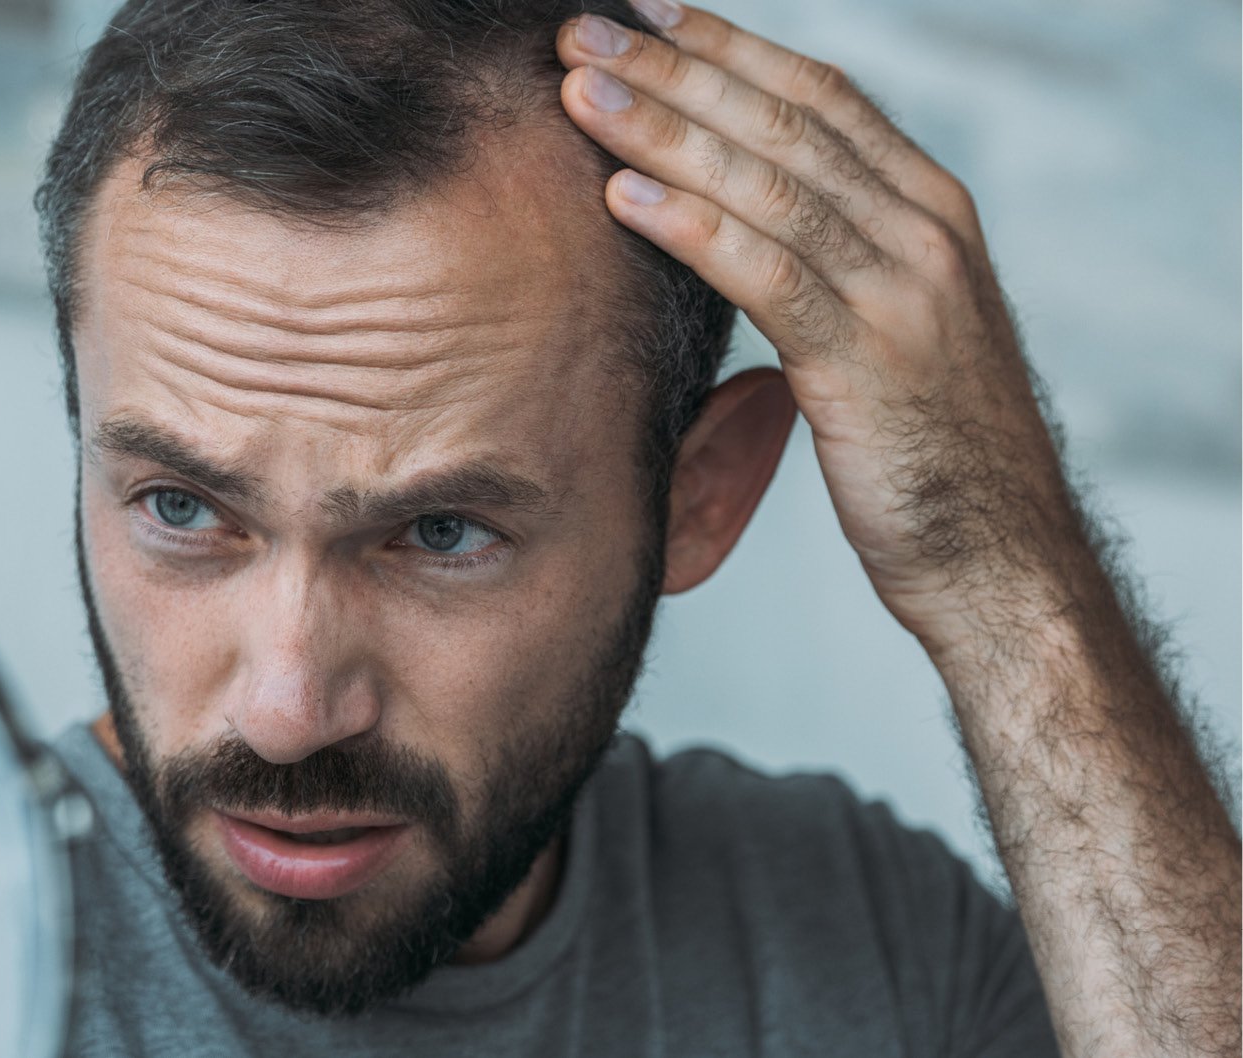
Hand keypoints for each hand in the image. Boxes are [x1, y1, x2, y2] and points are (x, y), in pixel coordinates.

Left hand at [557, 1, 1080, 649]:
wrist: (1002, 559)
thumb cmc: (929, 449)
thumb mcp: (891, 327)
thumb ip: (835, 258)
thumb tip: (744, 210)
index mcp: (932, 210)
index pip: (819, 96)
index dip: (727, 49)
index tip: (644, 16)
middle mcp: (926, 232)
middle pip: (783, 123)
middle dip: (675, 71)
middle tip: (581, 34)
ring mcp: (904, 293)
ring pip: (768, 184)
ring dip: (664, 132)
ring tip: (579, 97)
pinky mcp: (870, 364)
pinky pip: (769, 275)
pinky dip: (691, 228)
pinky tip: (621, 198)